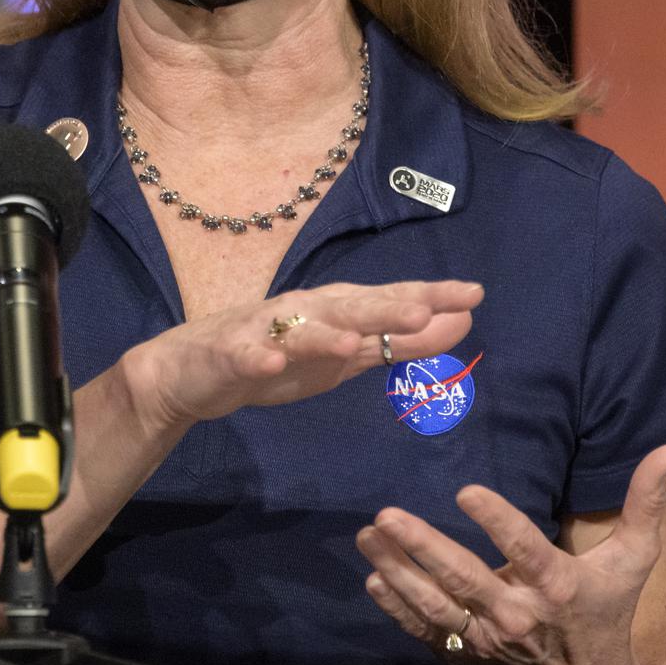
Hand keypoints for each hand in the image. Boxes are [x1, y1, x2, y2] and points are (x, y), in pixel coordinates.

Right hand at [125, 279, 483, 431]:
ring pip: (298, 330)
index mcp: (334, 312)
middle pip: (349, 307)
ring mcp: (264, 332)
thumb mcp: (345, 356)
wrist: (192, 371)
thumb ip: (401, 341)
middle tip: (427, 306)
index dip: (428, 298)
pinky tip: (270, 364)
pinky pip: (244, 358)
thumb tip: (464, 321)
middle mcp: (303, 312)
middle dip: (385, 307)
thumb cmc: (276, 357)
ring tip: (355, 339)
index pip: (386, 302)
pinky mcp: (229, 355)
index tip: (474, 294)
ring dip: (325, 332)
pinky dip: (257, 359)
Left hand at [356, 443, 665, 664]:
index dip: (497, 521)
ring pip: (435, 604)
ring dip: (398, 569)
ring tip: (369, 534)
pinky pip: (426, 630)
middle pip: (465, 579)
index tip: (466, 490)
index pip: (523, 549)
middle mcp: (517, 614)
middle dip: (425, 546)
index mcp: (556, 585)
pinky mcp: (467, 654)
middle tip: (387, 515)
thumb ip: (645, 502)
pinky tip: (373, 577)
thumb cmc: (606, 608)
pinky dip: (397, 608)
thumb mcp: (633, 559)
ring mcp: (487, 638)